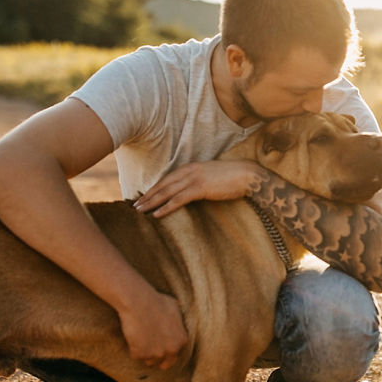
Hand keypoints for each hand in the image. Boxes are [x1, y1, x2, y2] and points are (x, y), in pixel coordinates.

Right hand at [119, 290, 187, 369]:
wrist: (139, 302)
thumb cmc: (157, 301)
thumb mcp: (175, 308)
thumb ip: (178, 321)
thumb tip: (178, 320)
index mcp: (181, 340)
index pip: (175, 354)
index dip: (167, 350)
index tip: (160, 346)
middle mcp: (171, 350)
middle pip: (165, 364)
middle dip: (159, 360)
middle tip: (151, 352)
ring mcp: (155, 354)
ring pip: (149, 361)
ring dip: (145, 353)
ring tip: (140, 338)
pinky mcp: (140, 354)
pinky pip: (135, 355)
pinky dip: (133, 348)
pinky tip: (133, 336)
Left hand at [134, 161, 263, 217]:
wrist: (247, 175)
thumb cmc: (232, 177)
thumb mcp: (210, 176)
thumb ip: (198, 181)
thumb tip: (189, 192)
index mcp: (190, 167)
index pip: (166, 179)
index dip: (153, 188)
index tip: (142, 196)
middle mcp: (189, 171)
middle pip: (163, 184)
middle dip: (147, 195)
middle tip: (134, 205)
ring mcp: (194, 179)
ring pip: (167, 192)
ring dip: (152, 202)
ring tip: (140, 211)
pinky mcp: (200, 188)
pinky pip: (179, 199)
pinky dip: (166, 207)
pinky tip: (157, 214)